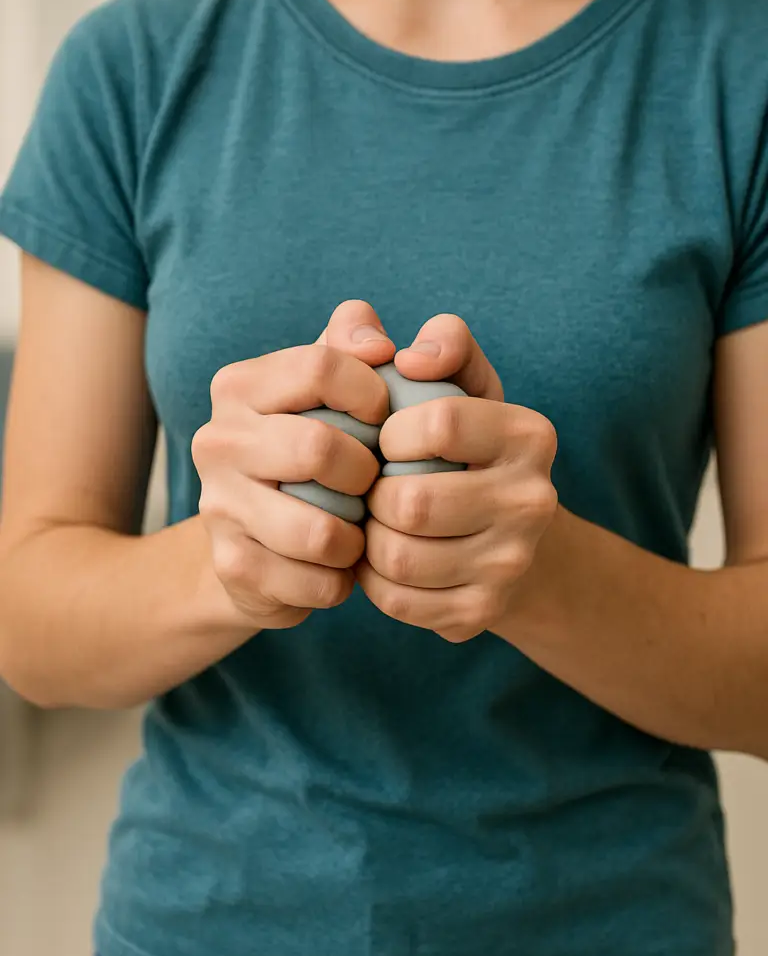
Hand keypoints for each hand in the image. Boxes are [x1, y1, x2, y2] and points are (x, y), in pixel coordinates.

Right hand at [193, 301, 393, 627]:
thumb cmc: (314, 449)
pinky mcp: (232, 567)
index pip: (321, 365)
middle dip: (368, 472)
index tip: (386, 419)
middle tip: (376, 483)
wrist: (258, 543)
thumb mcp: (331, 386)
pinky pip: (314, 581)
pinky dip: (341, 580)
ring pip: (318, 529)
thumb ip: (355, 338)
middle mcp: (217, 440)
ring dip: (358, 536)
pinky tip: (340, 568)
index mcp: (239, 386)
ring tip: (362, 531)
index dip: (373, 393)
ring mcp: (218, 506)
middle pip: (319, 448)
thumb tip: (377, 342)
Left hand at [357, 315, 558, 642]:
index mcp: (530, 434)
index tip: (386, 439)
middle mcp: (534, 500)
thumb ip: (440, 344)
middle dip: (373, 495)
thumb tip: (404, 354)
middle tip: (371, 490)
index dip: (389, 431)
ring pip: (398, 556)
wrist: (509, 539)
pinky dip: (374, 581)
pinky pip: (396, 599)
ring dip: (368, 539)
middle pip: (410, 502)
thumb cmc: (465, 448)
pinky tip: (382, 561)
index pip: (436, 423)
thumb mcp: (463, 385)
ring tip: (373, 524)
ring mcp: (513, 563)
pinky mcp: (483, 612)